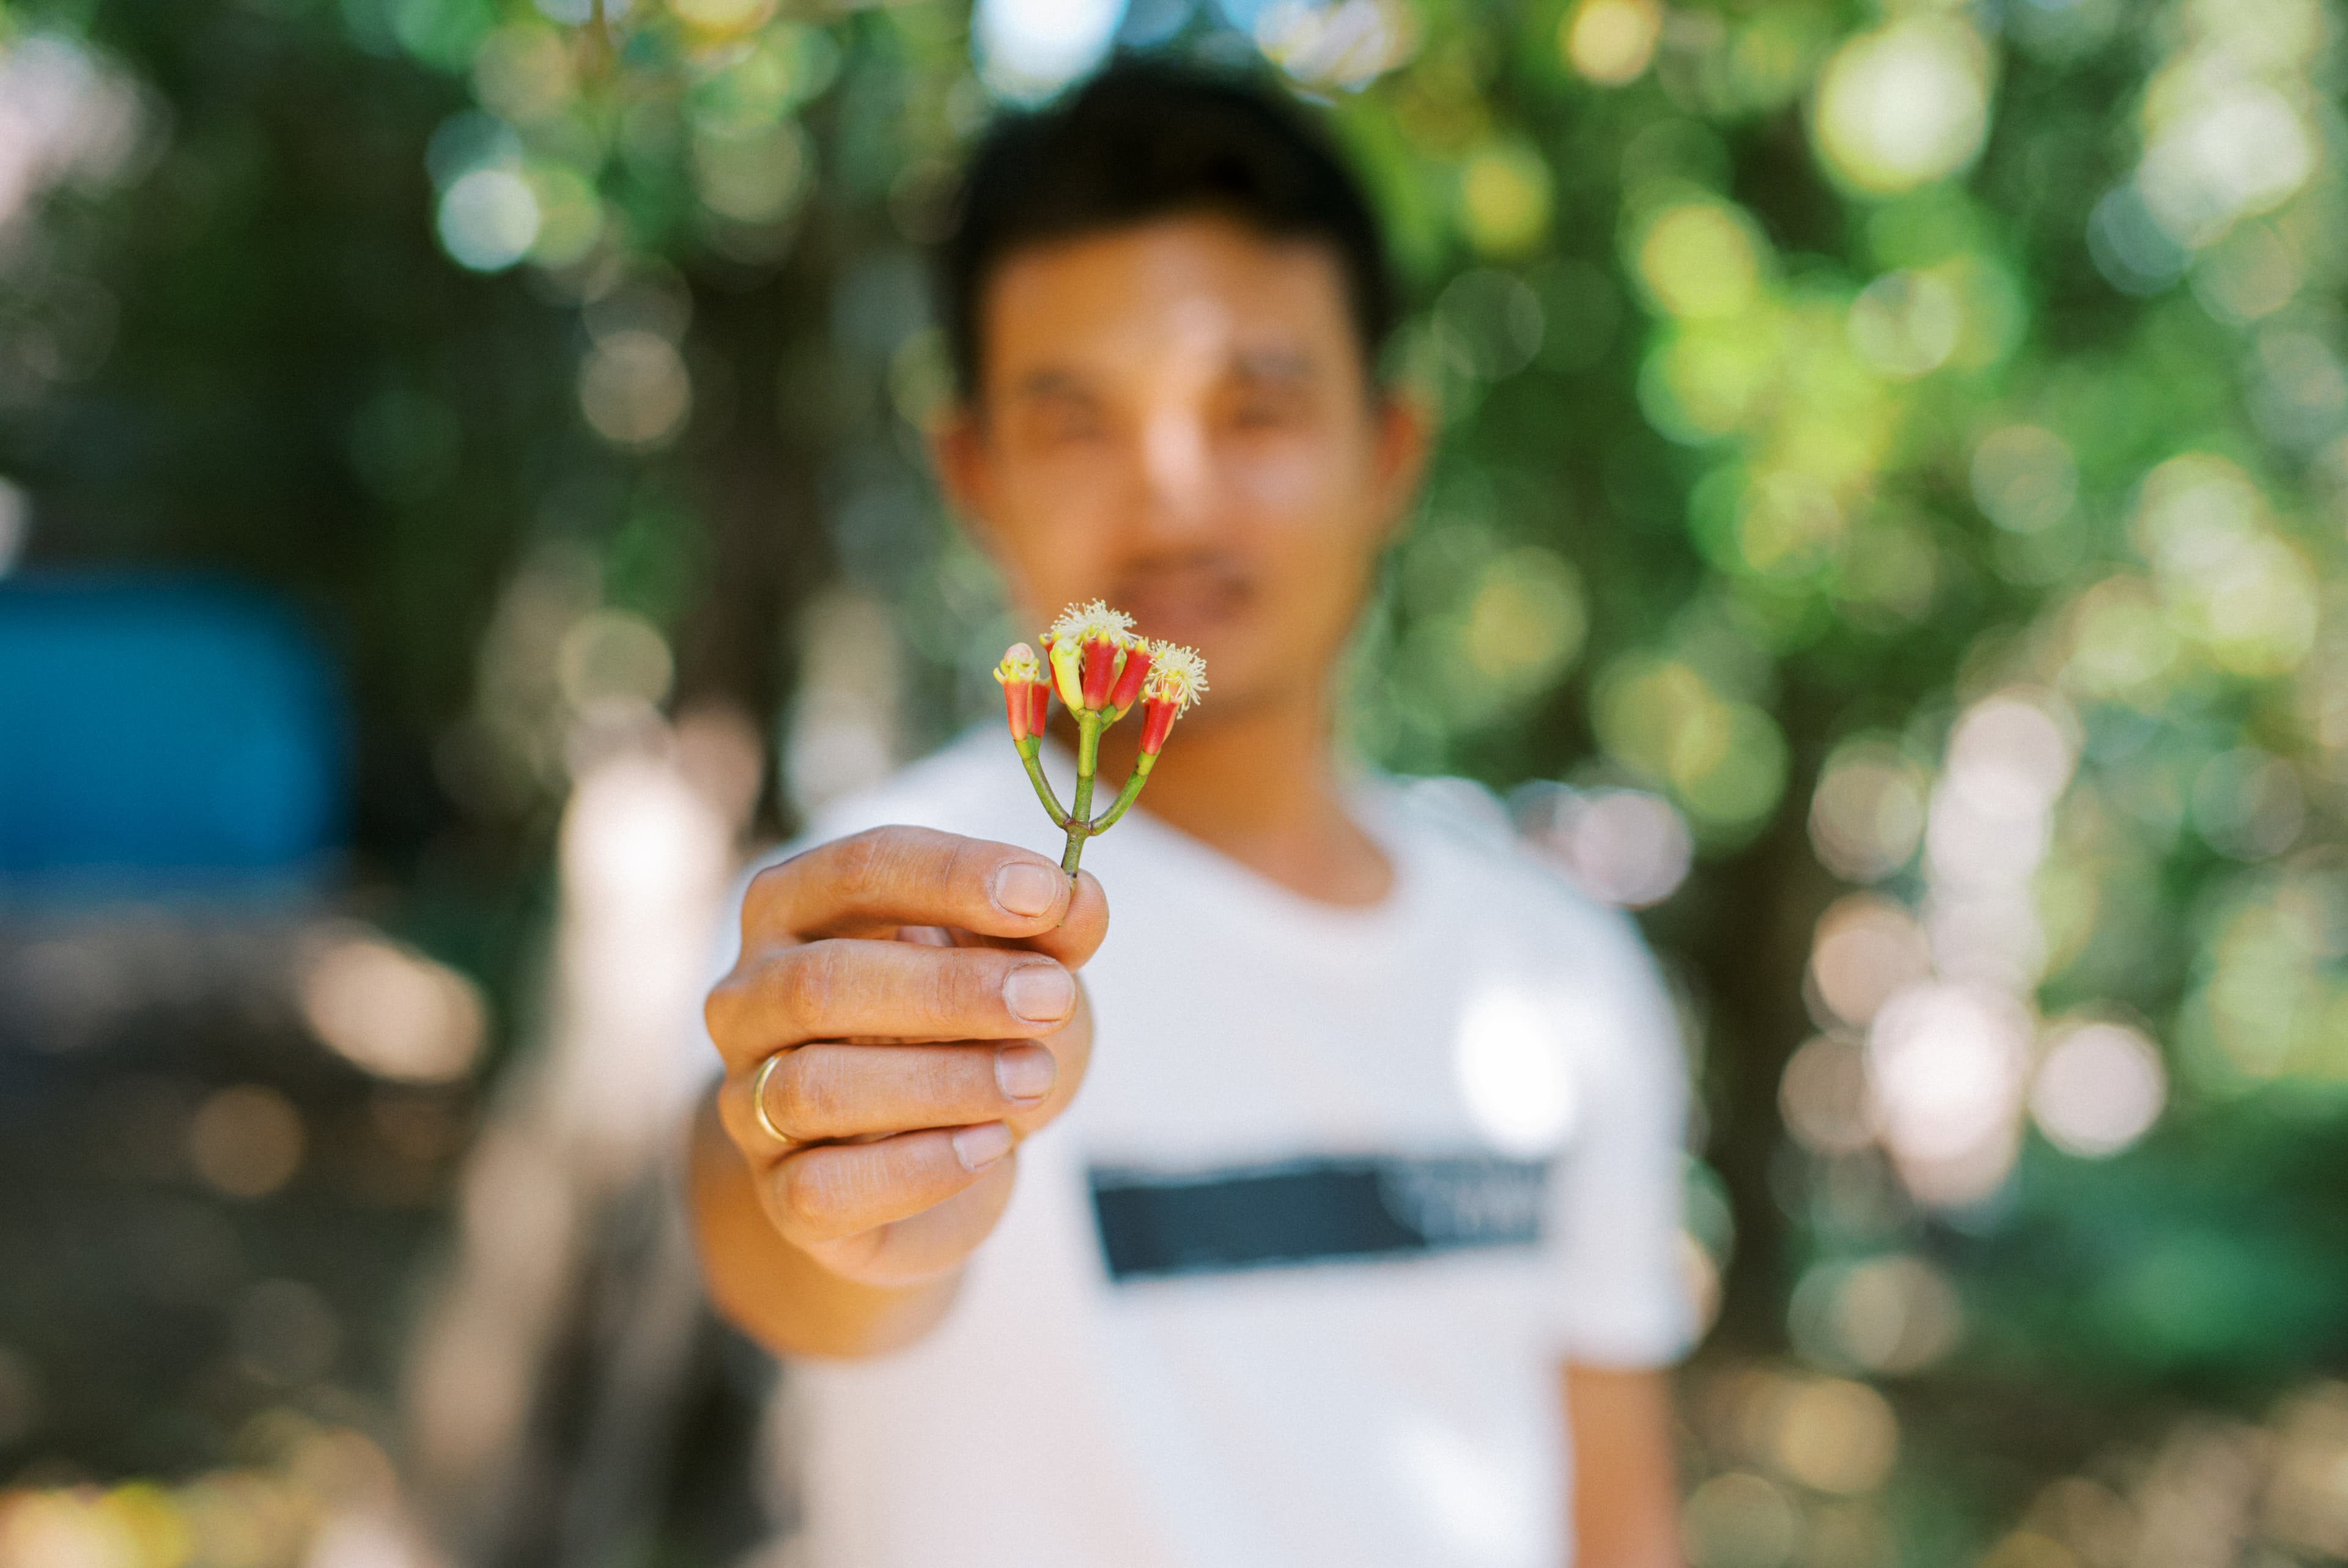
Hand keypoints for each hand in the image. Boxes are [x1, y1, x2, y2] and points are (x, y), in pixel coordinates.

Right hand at [703, 826, 1106, 1288]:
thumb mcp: (1023, 971)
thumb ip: (1048, 934)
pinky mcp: (780, 1196)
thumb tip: (1082, 898)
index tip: (1047, 895)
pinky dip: (920, 1167)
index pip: (857, 870)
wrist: (937, 1163)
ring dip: (943, 1081)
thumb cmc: (969, 1036)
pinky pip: (824, 1186)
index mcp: (795, 909)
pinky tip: (990, 1147)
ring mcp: (749, 1101)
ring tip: (1032, 1078)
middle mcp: (749, 997)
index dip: (953, 875)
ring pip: (815, 1087)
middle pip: (824, 980)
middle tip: (1051, 1000)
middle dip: (951, 989)